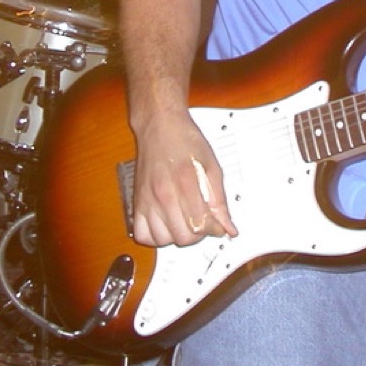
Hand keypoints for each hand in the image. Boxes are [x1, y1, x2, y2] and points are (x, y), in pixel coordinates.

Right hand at [130, 111, 237, 247]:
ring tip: (185, 222)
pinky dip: (154, 237)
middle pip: (183, 237)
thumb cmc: (185, 140)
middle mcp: (163, 195)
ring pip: (163, 240)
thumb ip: (219, 200)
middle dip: (198, 234)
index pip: (201, 225)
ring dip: (177, 236)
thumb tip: (228, 227)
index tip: (217, 224)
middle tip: (203, 221)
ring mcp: (147, 200)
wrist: (159, 125)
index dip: (214, 229)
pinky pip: (142, 234)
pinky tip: (166, 225)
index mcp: (185, 184)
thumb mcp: (212, 166)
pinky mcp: (137, 202)